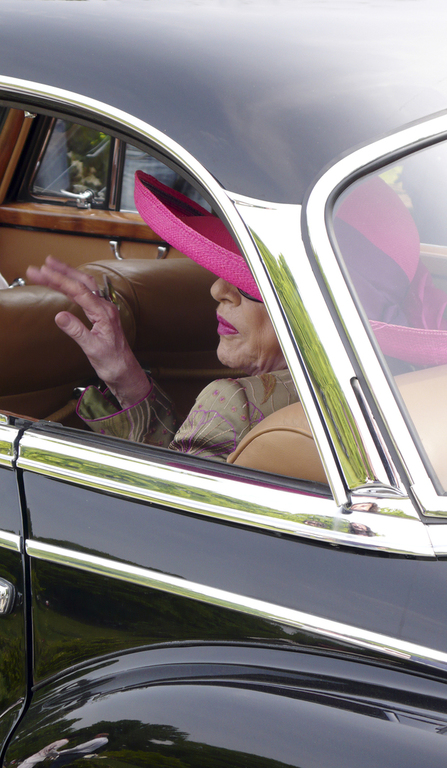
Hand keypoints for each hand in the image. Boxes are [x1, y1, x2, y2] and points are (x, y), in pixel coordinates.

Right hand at [26, 256, 150, 407]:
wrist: (125, 372)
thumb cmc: (113, 363)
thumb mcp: (92, 349)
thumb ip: (76, 331)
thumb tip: (60, 316)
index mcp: (104, 313)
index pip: (79, 291)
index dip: (60, 280)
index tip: (44, 272)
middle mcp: (105, 308)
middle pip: (82, 282)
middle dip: (62, 271)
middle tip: (42, 265)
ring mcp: (104, 310)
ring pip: (84, 286)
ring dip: (67, 276)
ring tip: (49, 268)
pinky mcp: (101, 315)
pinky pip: (86, 295)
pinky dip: (72, 287)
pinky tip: (64, 285)